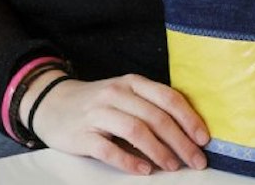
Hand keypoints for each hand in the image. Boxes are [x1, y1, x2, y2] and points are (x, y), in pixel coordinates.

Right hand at [30, 73, 209, 174]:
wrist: (51, 103)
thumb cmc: (97, 103)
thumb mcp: (125, 95)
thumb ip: (150, 107)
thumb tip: (186, 133)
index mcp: (133, 83)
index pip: (168, 98)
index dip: (189, 119)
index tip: (203, 139)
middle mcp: (117, 95)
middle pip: (156, 117)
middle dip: (180, 141)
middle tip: (195, 161)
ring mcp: (98, 113)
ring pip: (136, 130)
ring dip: (159, 151)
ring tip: (173, 166)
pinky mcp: (81, 134)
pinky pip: (108, 149)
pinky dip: (128, 160)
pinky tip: (143, 170)